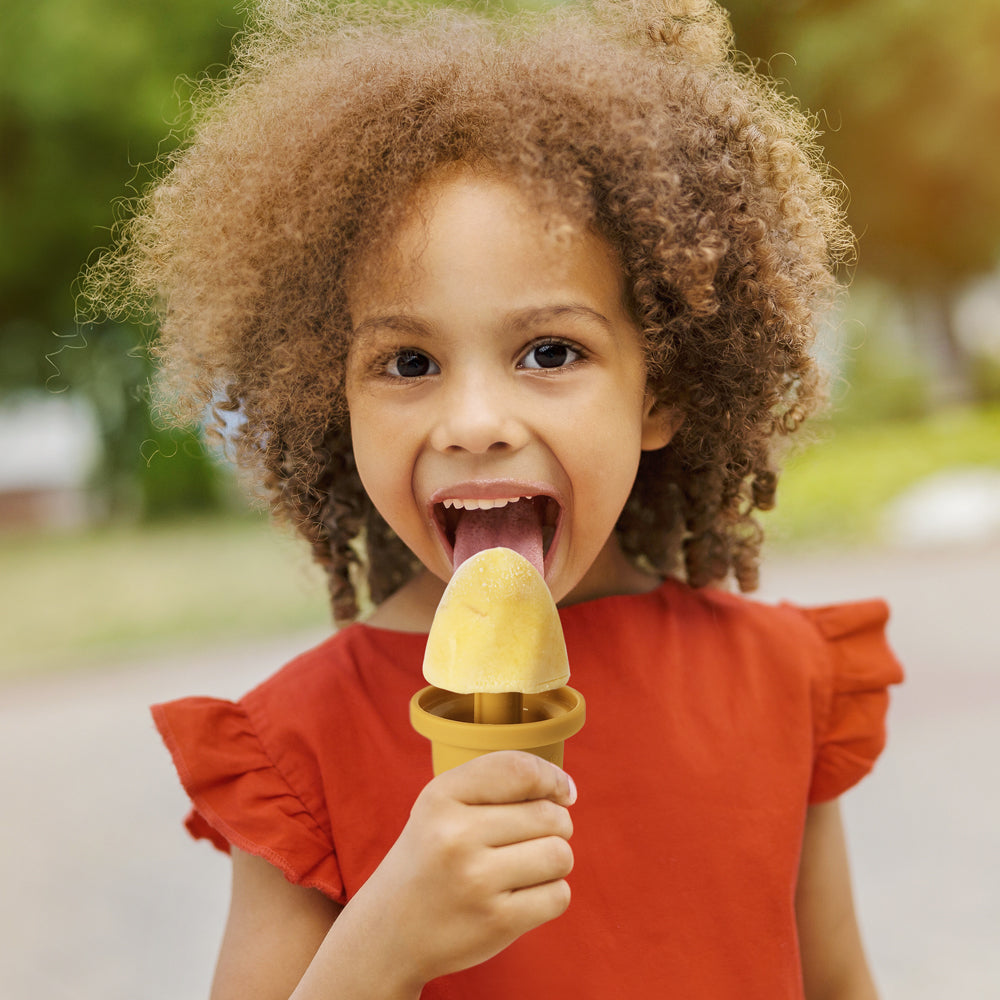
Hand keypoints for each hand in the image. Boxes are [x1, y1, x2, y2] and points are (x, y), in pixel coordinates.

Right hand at [348, 750, 576, 988]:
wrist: (389, 932)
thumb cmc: (431, 857)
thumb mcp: (442, 804)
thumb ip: (496, 782)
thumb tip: (567, 790)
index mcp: (441, 797)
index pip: (520, 770)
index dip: (552, 777)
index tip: (562, 791)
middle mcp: (456, 835)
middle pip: (550, 815)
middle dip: (554, 825)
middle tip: (528, 839)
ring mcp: (476, 881)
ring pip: (560, 855)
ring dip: (554, 860)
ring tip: (526, 866)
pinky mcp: (496, 922)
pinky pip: (558, 896)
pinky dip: (550, 894)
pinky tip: (522, 894)